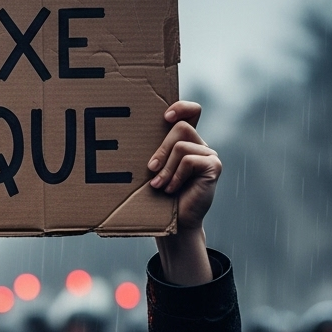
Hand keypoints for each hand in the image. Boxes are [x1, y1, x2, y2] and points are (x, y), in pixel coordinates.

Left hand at [147, 101, 220, 285]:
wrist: (173, 224)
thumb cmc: (157, 198)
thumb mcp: (152, 171)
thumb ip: (150, 153)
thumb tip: (118, 135)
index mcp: (185, 142)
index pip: (191, 111)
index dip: (181, 107)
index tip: (165, 117)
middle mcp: (199, 145)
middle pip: (180, 127)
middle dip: (161, 149)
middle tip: (150, 170)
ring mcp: (209, 155)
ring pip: (181, 145)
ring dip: (166, 168)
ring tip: (160, 185)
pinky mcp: (213, 166)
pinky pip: (189, 160)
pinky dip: (176, 176)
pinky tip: (171, 189)